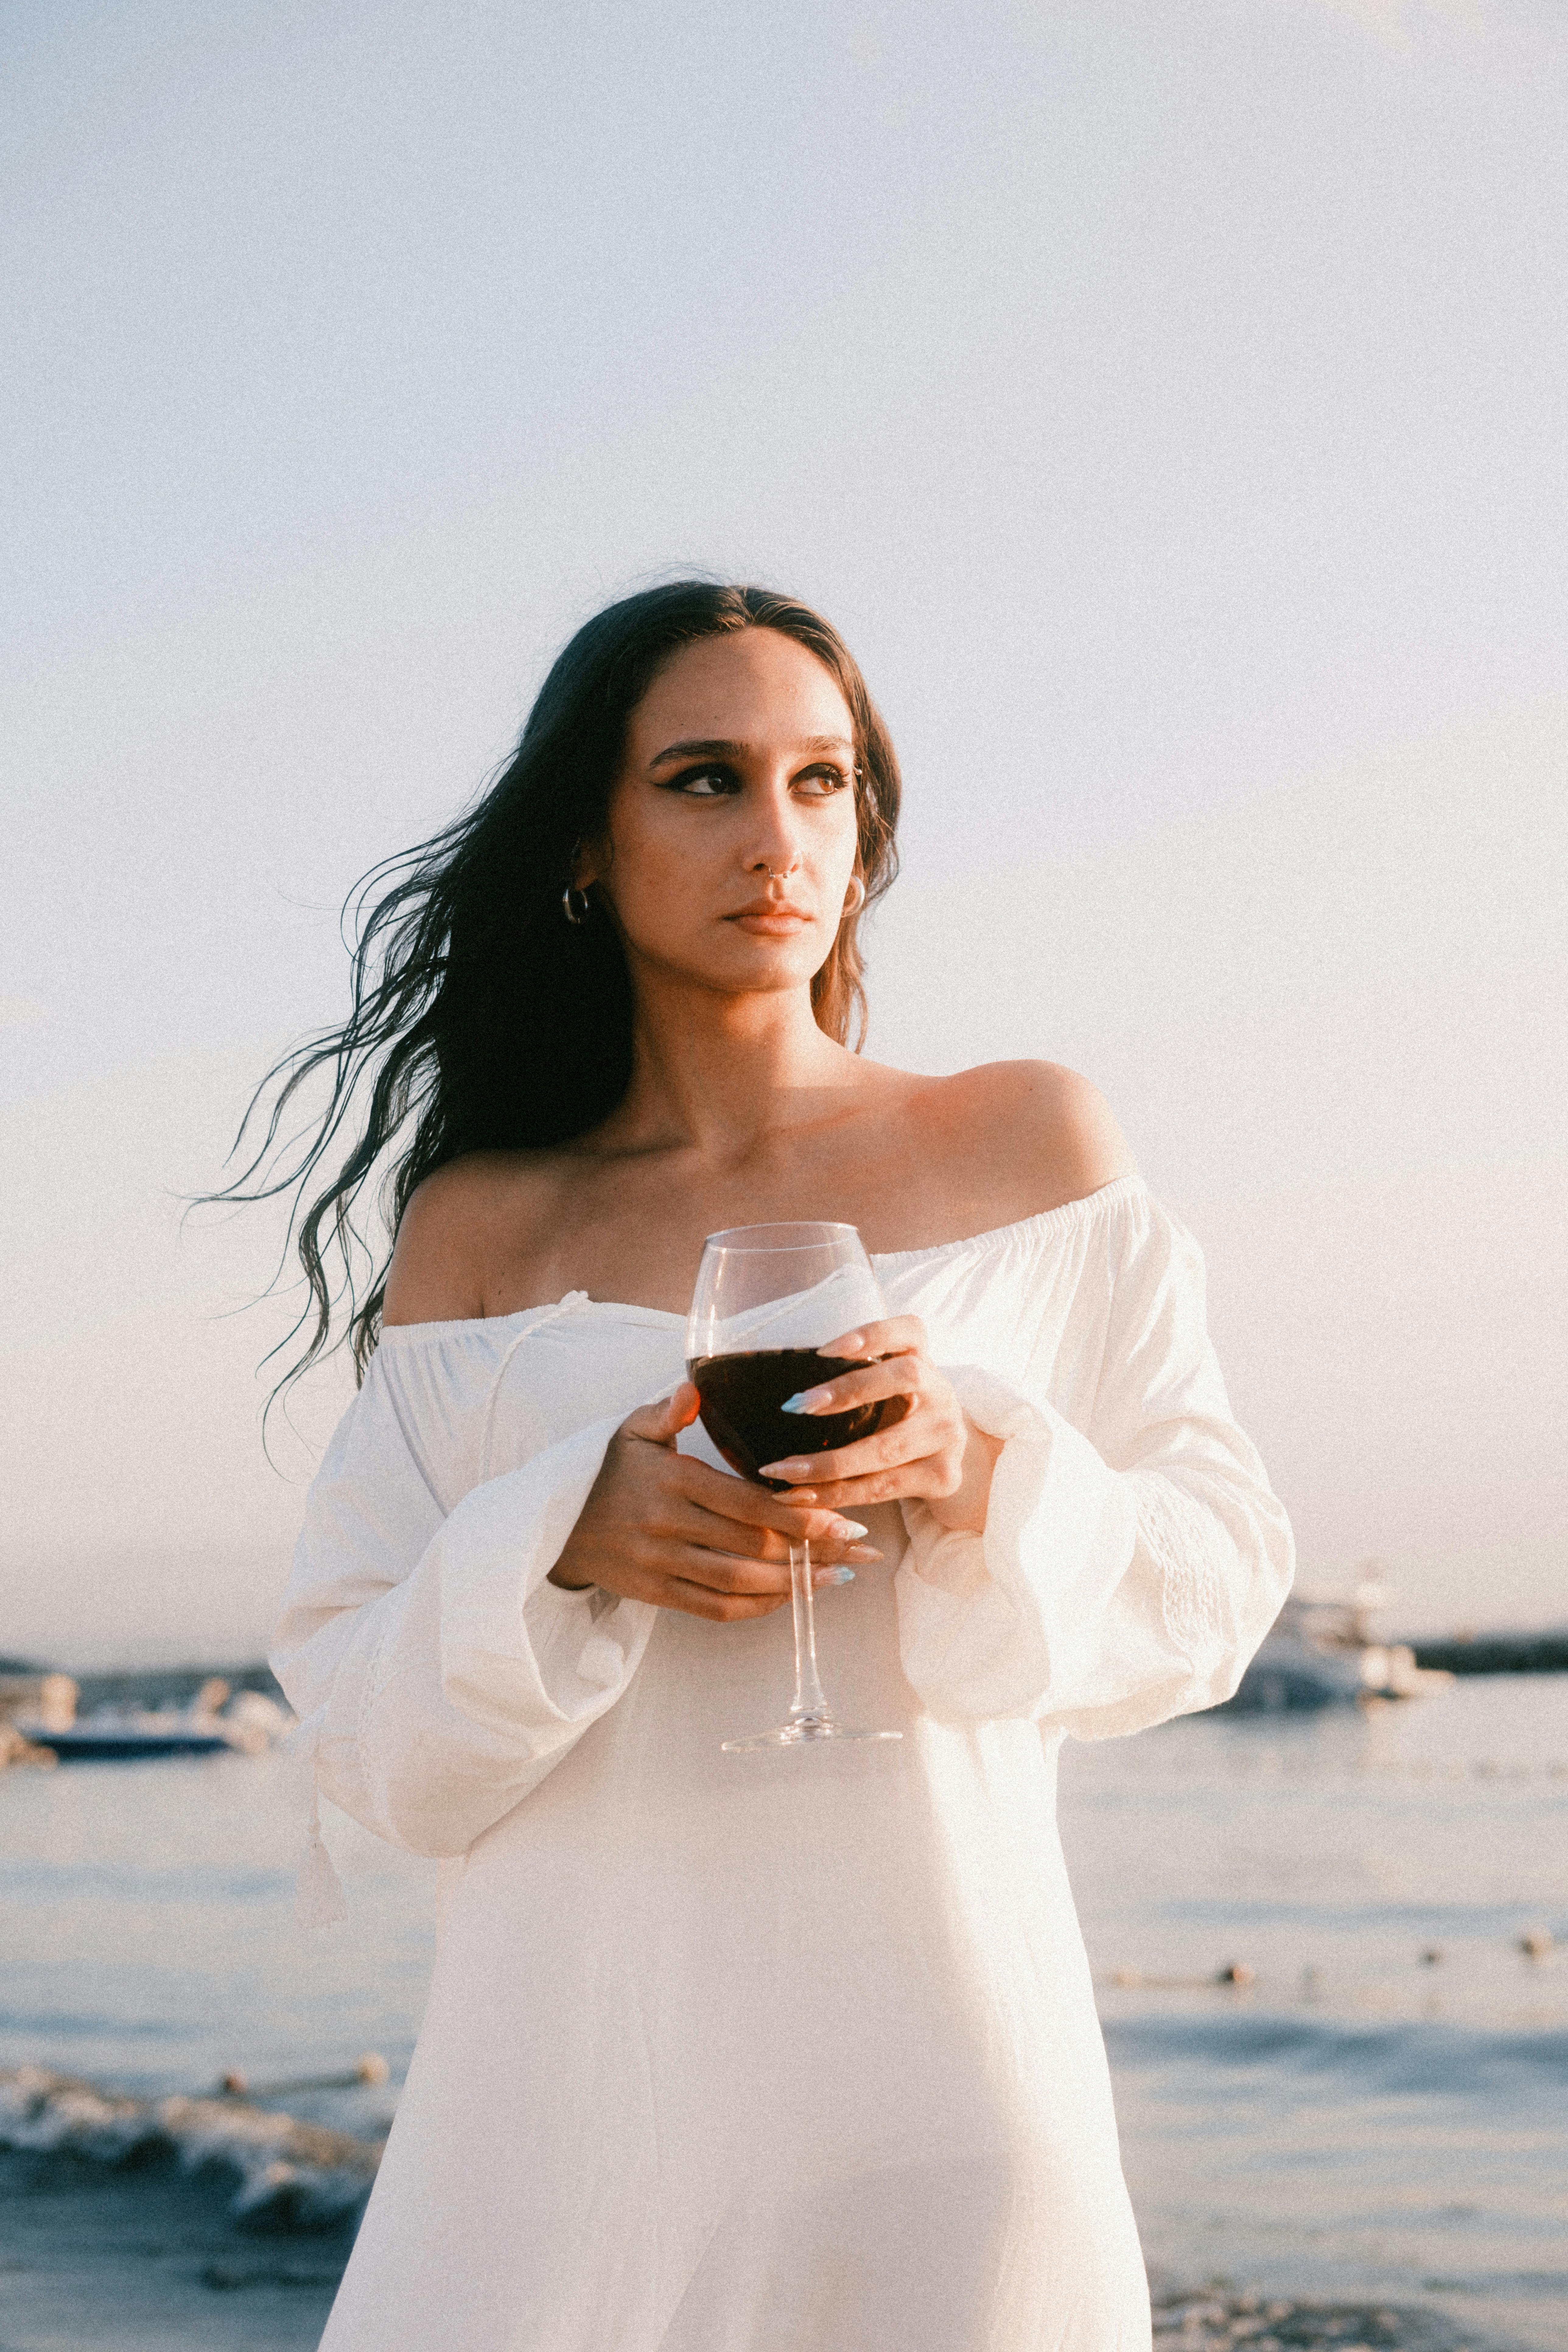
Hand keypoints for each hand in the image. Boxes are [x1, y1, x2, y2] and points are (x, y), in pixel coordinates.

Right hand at [548, 1387, 882, 1621]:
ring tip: (839, 1576)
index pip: (747, 1503)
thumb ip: (666, 1411)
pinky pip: (714, 1608)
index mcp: (671, 1480)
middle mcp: (667, 1525)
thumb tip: (693, 1389)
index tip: (842, 1516)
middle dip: (812, 1549)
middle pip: (752, 1544)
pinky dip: (757, 1607)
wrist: (555, 1526)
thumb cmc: (608, 1472)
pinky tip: (791, 1597)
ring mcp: (660, 1564)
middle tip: (860, 1548)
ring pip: (739, 1581)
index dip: (798, 1514)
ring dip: (794, 1583)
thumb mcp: (630, 1431)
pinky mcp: (654, 1594)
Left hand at [756, 1316, 1001, 1534]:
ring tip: (781, 1470)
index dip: (872, 1334)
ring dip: (827, 1463)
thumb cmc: (899, 1417)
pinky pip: (882, 1488)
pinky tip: (801, 1497)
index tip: (825, 1349)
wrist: (950, 1461)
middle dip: (847, 1392)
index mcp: (924, 1361)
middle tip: (796, 1405)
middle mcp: (942, 1393)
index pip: (910, 1331)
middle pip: (904, 1378)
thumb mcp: (888, 1390)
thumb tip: (782, 1389)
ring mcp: (947, 1436)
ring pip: (885, 1449)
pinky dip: (837, 1494)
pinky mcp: (943, 1477)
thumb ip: (853, 1380)